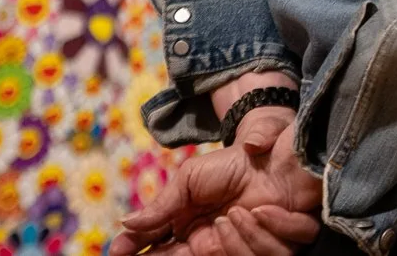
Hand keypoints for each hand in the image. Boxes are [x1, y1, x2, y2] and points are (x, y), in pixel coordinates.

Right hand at [108, 106, 323, 255]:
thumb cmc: (231, 164)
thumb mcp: (189, 178)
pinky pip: (272, 254)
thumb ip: (162, 204)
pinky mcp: (276, 242)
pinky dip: (270, 230)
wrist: (271, 150)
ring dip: (234, 240)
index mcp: (189, 231)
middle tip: (179, 248)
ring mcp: (242, 245)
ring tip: (233, 214)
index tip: (120, 251)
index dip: (139, 251)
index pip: (159, 251)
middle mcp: (212, 244)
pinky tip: (263, 211)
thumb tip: (126, 223)